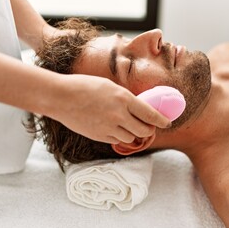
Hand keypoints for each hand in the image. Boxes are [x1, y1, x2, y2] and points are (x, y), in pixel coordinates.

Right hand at [47, 75, 170, 143]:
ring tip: (128, 126)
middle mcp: (119, 115)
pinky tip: (114, 128)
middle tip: (148, 126)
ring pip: (131, 138)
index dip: (162, 120)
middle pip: (144, 131)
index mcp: (124, 99)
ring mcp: (109, 128)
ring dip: (133, 134)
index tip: (167, 123)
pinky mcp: (99, 136)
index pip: (150, 114)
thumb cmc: (84, 86)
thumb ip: (125, 98)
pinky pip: (116, 141)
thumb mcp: (109, 86)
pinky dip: (119, 137)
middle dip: (149, 130)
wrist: (61, 97)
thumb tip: (138, 107)